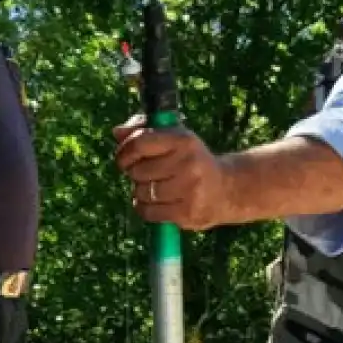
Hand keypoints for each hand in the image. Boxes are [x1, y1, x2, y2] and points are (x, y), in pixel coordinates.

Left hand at [113, 118, 231, 229]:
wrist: (226, 189)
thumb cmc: (190, 159)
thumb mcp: (173, 137)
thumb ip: (143, 130)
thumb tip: (117, 132)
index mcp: (183, 140)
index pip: (140, 142)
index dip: (124, 151)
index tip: (124, 158)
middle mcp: (188, 163)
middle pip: (138, 170)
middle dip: (134, 173)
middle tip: (144, 173)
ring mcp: (189, 189)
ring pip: (142, 192)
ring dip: (140, 191)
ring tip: (153, 187)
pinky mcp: (187, 213)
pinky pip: (148, 212)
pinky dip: (143, 208)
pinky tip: (153, 202)